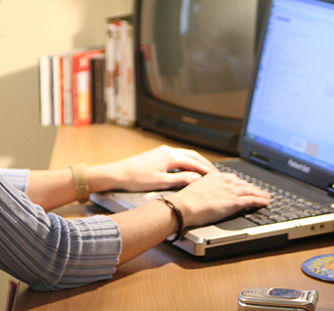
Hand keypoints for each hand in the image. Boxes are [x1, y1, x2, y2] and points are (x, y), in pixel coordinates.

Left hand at [89, 145, 216, 192]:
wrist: (118, 174)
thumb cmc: (136, 179)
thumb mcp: (161, 182)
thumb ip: (180, 180)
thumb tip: (196, 180)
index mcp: (169, 156)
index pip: (194, 162)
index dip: (207, 170)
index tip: (216, 177)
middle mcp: (167, 151)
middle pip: (192, 155)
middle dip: (204, 164)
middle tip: (215, 173)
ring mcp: (161, 151)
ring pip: (185, 154)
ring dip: (196, 161)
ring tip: (205, 171)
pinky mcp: (157, 154)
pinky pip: (178, 155)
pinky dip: (187, 161)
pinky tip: (188, 168)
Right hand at [168, 171, 269, 227]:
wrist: (184, 206)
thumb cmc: (186, 201)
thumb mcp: (195, 188)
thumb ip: (205, 187)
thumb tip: (206, 192)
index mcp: (214, 176)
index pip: (233, 178)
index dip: (241, 183)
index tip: (245, 185)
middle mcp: (224, 181)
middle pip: (243, 183)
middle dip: (252, 187)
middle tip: (259, 191)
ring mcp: (231, 191)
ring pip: (250, 191)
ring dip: (260, 193)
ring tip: (266, 196)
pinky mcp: (235, 202)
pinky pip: (252, 200)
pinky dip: (260, 200)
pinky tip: (265, 202)